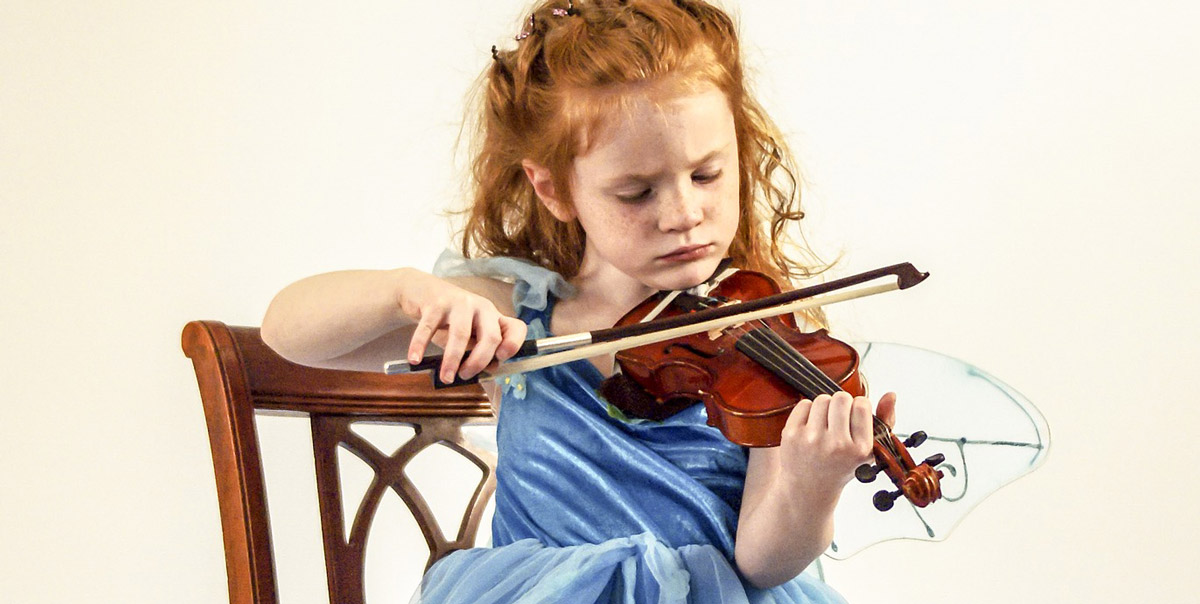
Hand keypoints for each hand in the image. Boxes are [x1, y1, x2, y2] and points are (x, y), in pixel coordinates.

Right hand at [398, 270, 526, 382]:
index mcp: (494, 317)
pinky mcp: (435, 302)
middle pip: (491, 337)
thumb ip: (478, 351)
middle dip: (479, 362)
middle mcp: (481, 307)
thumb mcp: (469, 335)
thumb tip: (488, 370)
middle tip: (465, 376)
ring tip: (445, 377)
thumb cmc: (450, 320)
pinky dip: (420, 345)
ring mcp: (459, 303)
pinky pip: (428, 327)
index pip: (516, 328)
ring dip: (452, 360)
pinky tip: (415, 360)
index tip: (501, 359)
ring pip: (461, 334)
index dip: (514, 344)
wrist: (422, 291)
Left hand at [777, 391, 896, 494]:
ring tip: (825, 424)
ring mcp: (812, 439)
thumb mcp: (869, 450)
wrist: (809, 488)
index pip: (862, 405)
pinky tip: (810, 427)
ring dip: (825, 407)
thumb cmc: (841, 466)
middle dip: (841, 404)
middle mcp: (837, 445)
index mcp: (860, 449)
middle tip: (838, 419)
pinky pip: (804, 404)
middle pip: (841, 397)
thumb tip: (891, 394)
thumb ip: (885, 421)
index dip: (859, 407)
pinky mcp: (792, 435)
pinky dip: (808, 411)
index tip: (854, 418)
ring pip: (822, 399)